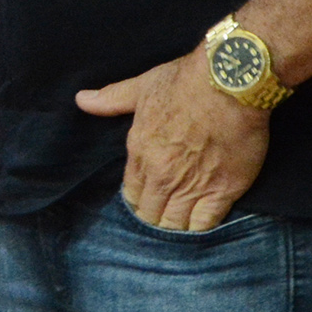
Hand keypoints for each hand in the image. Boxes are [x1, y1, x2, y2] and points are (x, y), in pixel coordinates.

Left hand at [76, 47, 271, 231]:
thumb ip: (112, 99)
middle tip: (162, 215)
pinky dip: (201, 228)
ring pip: (175, 224)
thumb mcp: (142, 87)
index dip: (138, 199)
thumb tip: (81, 100)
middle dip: (154, 216)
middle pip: (150, 214)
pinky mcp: (223, 191)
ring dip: (175, 226)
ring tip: (179, 225)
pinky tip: (200, 227)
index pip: (131, 193)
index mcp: (140, 153)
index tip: (145, 199)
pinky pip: (206, 223)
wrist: (229, 85)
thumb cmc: (185, 82)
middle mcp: (162, 176)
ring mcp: (192, 186)